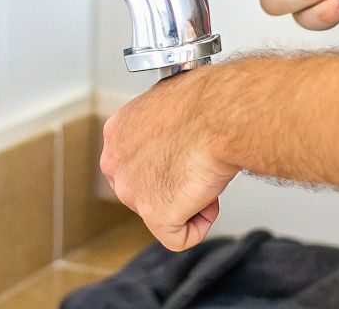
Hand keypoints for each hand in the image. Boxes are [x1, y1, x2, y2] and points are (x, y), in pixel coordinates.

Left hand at [100, 70, 239, 250]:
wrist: (221, 114)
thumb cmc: (208, 101)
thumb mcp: (172, 101)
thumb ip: (163, 126)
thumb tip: (178, 134)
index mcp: (117, 131)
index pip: (136, 162)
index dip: (166, 163)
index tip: (186, 155)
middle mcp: (116, 162)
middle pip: (145, 190)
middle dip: (175, 185)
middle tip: (199, 168)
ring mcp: (132, 191)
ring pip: (161, 214)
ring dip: (189, 202)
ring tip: (207, 178)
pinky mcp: (155, 215)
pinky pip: (178, 238)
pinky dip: (199, 226)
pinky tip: (209, 202)